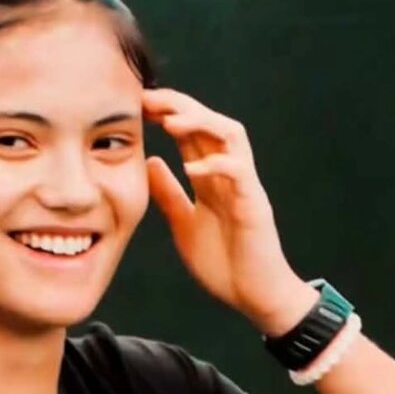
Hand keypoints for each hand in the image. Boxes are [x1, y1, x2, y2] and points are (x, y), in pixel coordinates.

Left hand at [143, 88, 316, 334]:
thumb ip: (169, 194)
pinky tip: (191, 167)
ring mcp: (244, 187)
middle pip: (210, 124)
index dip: (167, 114)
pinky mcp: (255, 206)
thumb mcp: (184, 224)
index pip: (191, 135)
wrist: (254, 295)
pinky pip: (240, 174)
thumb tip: (149, 162)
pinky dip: (216, 166)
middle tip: (149, 98)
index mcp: (210, 179)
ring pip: (230, 136)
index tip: (139, 105)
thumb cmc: (224, 263)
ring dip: (202, 124)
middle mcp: (229, 175)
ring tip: (170, 123)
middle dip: (180, 106)